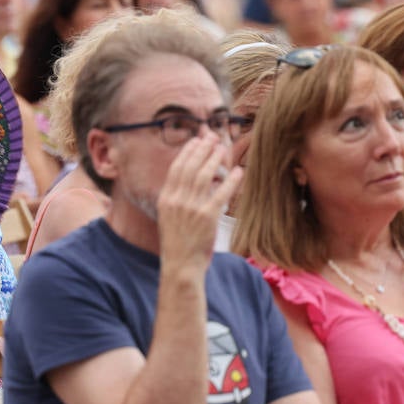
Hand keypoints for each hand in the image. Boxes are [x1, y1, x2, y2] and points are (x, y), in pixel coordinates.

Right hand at [155, 136, 242, 271]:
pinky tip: (238, 172)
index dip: (188, 152)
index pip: (176, 168)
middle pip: (190, 167)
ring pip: (204, 176)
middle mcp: (176, 200)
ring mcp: (191, 208)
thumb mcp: (169, 217)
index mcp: (165, 199)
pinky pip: (221, 194)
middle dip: (202, 149)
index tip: (197, 141)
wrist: (180, 264)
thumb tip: (193, 180)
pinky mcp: (207, 217)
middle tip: (212, 138)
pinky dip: (231, 181)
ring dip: (214, 160)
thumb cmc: (178, 242)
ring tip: (223, 149)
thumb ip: (177, 198)